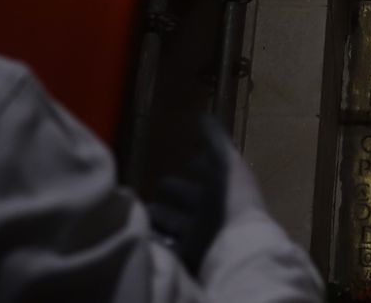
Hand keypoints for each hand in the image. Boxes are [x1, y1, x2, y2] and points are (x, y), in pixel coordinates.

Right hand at [148, 115, 227, 276]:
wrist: (232, 244)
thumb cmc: (230, 198)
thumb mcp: (225, 163)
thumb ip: (215, 141)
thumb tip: (204, 116)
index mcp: (224, 190)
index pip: (209, 176)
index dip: (199, 167)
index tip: (186, 160)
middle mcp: (211, 213)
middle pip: (191, 200)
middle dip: (177, 192)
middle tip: (161, 183)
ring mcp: (198, 236)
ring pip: (176, 223)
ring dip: (161, 216)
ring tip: (141, 209)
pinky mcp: (185, 255)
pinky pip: (165, 245)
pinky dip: (153, 238)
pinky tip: (138, 230)